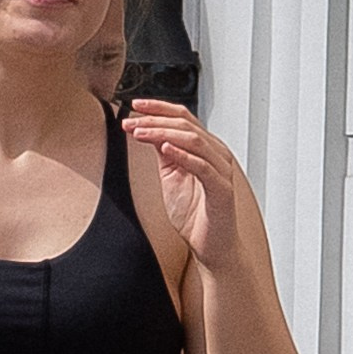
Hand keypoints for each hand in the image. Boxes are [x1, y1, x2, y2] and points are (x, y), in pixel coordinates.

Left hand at [122, 102, 245, 265]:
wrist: (212, 247)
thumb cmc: (196, 215)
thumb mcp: (172, 177)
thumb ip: (165, 154)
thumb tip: (149, 130)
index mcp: (205, 148)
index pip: (183, 117)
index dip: (159, 108)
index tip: (134, 106)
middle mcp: (216, 155)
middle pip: (186, 124)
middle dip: (155, 120)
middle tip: (131, 121)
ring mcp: (221, 171)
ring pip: (193, 140)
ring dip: (163, 133)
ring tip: (140, 132)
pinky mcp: (221, 190)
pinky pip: (203, 166)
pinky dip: (184, 155)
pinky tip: (166, 149)